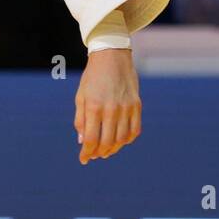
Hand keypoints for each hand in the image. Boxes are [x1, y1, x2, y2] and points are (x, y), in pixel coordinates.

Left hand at [73, 48, 141, 163]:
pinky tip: (119, 142)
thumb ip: (81, 120)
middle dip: (99, 153)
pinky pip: (135, 130)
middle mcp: (112, 109)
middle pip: (107, 142)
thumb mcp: (81, 97)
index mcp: (94, 107)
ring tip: (105, 151)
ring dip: (113, 149)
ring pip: (122, 139)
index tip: (83, 160)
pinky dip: (127, 140)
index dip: (87, 153)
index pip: (91, 139)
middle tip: (93, 156)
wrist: (112, 58)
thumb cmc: (92, 78)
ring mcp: (127, 108)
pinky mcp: (137, 106)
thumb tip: (82, 141)